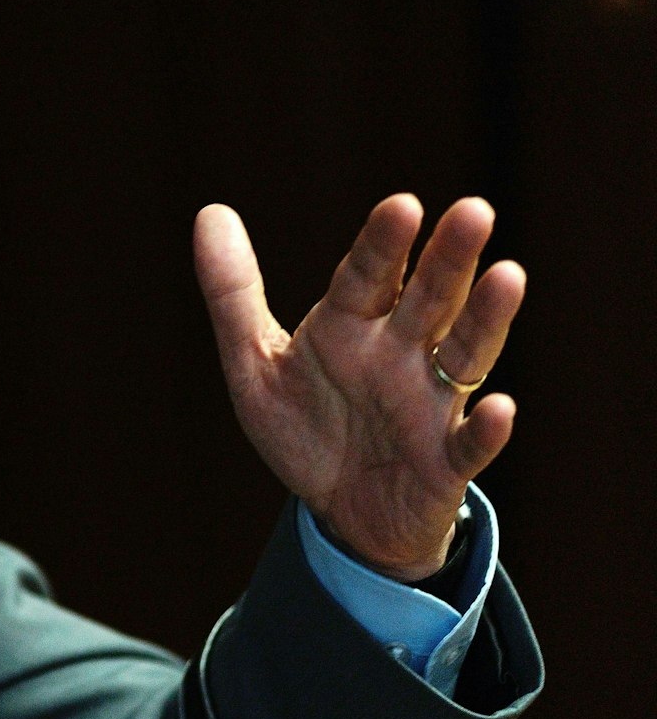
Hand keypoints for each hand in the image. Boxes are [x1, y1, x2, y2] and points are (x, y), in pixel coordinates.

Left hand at [193, 195, 524, 579]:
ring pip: (464, 355)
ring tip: (509, 276)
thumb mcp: (254, 363)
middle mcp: (400, 354)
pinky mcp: (445, 463)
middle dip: (450, 258)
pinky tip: (500, 408)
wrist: (337, 513)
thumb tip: (210, 211)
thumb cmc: (306, 427)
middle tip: (474, 210)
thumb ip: (232, 292)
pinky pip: (469, 446)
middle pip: (430, 298)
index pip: (369, 275)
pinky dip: (485, 429)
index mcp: (352, 325)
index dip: (383, 243)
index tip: (401, 205)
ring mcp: (429, 405)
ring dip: (486, 319)